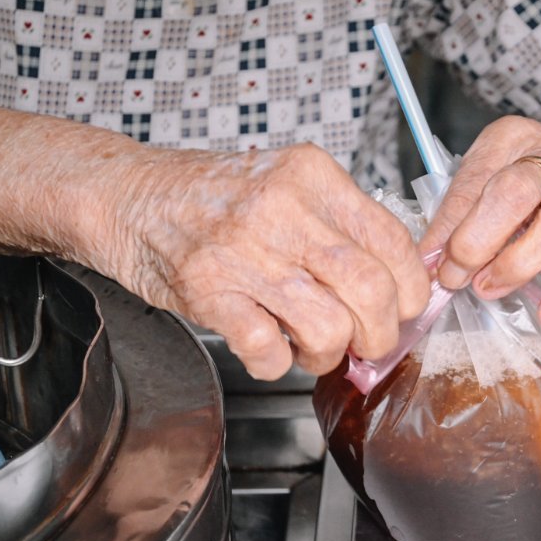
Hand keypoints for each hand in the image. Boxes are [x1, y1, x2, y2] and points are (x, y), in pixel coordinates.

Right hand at [104, 144, 429, 379]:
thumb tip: (398, 285)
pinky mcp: (208, 291)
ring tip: (313, 348)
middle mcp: (282, 209)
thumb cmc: (214, 198)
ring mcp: (243, 251)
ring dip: (328, 355)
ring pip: (329, 327)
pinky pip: (268, 349)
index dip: (412, 290)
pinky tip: (270, 349)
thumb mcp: (288, 184)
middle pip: (372, 290)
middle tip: (368, 343)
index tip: (406, 310)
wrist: (127, 195)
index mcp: (313, 176)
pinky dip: (277, 364)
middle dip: (380, 334)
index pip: (393, 242)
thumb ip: (341, 225)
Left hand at [420, 115, 540, 328]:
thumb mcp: (490, 180)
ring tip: (487, 287)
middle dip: (475, 240)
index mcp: (514, 139)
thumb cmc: (532, 188)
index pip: (474, 179)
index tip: (429, 259)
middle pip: (514, 193)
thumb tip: (428, 258)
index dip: (447, 224)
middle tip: (453, 274)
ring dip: (515, 264)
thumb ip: (459, 212)